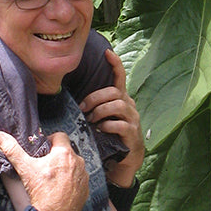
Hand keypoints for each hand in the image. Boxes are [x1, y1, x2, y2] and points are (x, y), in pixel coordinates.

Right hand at [0, 131, 88, 210]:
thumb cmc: (40, 192)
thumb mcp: (25, 168)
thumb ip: (12, 149)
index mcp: (64, 153)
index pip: (60, 136)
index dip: (51, 140)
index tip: (44, 150)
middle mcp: (78, 161)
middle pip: (67, 151)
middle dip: (57, 155)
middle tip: (46, 166)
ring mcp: (83, 176)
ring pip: (74, 164)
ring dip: (66, 167)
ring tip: (53, 178)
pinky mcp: (86, 188)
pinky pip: (79, 178)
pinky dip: (72, 180)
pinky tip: (61, 188)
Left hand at [80, 49, 143, 186]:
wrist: (126, 158)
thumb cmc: (111, 134)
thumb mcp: (104, 117)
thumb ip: (97, 106)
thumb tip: (78, 101)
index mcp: (122, 98)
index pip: (120, 77)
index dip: (115, 64)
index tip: (107, 52)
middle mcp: (130, 104)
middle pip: (114, 91)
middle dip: (95, 98)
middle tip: (83, 108)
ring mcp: (133, 118)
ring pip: (117, 105)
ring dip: (100, 111)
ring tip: (91, 120)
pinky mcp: (132, 132)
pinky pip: (119, 124)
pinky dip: (107, 125)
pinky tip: (100, 130)